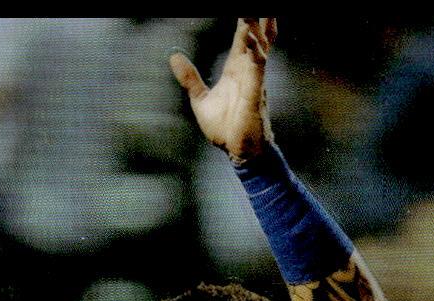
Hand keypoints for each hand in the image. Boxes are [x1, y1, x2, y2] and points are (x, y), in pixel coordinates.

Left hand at [170, 17, 276, 162]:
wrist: (237, 152)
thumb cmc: (225, 129)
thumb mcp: (200, 100)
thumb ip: (189, 78)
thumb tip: (174, 56)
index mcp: (236, 69)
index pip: (242, 36)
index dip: (245, 19)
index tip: (246, 8)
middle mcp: (247, 70)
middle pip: (255, 34)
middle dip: (255, 17)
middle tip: (254, 4)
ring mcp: (253, 80)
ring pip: (259, 46)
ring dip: (257, 28)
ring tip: (251, 13)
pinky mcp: (255, 93)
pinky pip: (258, 68)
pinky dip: (255, 53)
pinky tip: (251, 40)